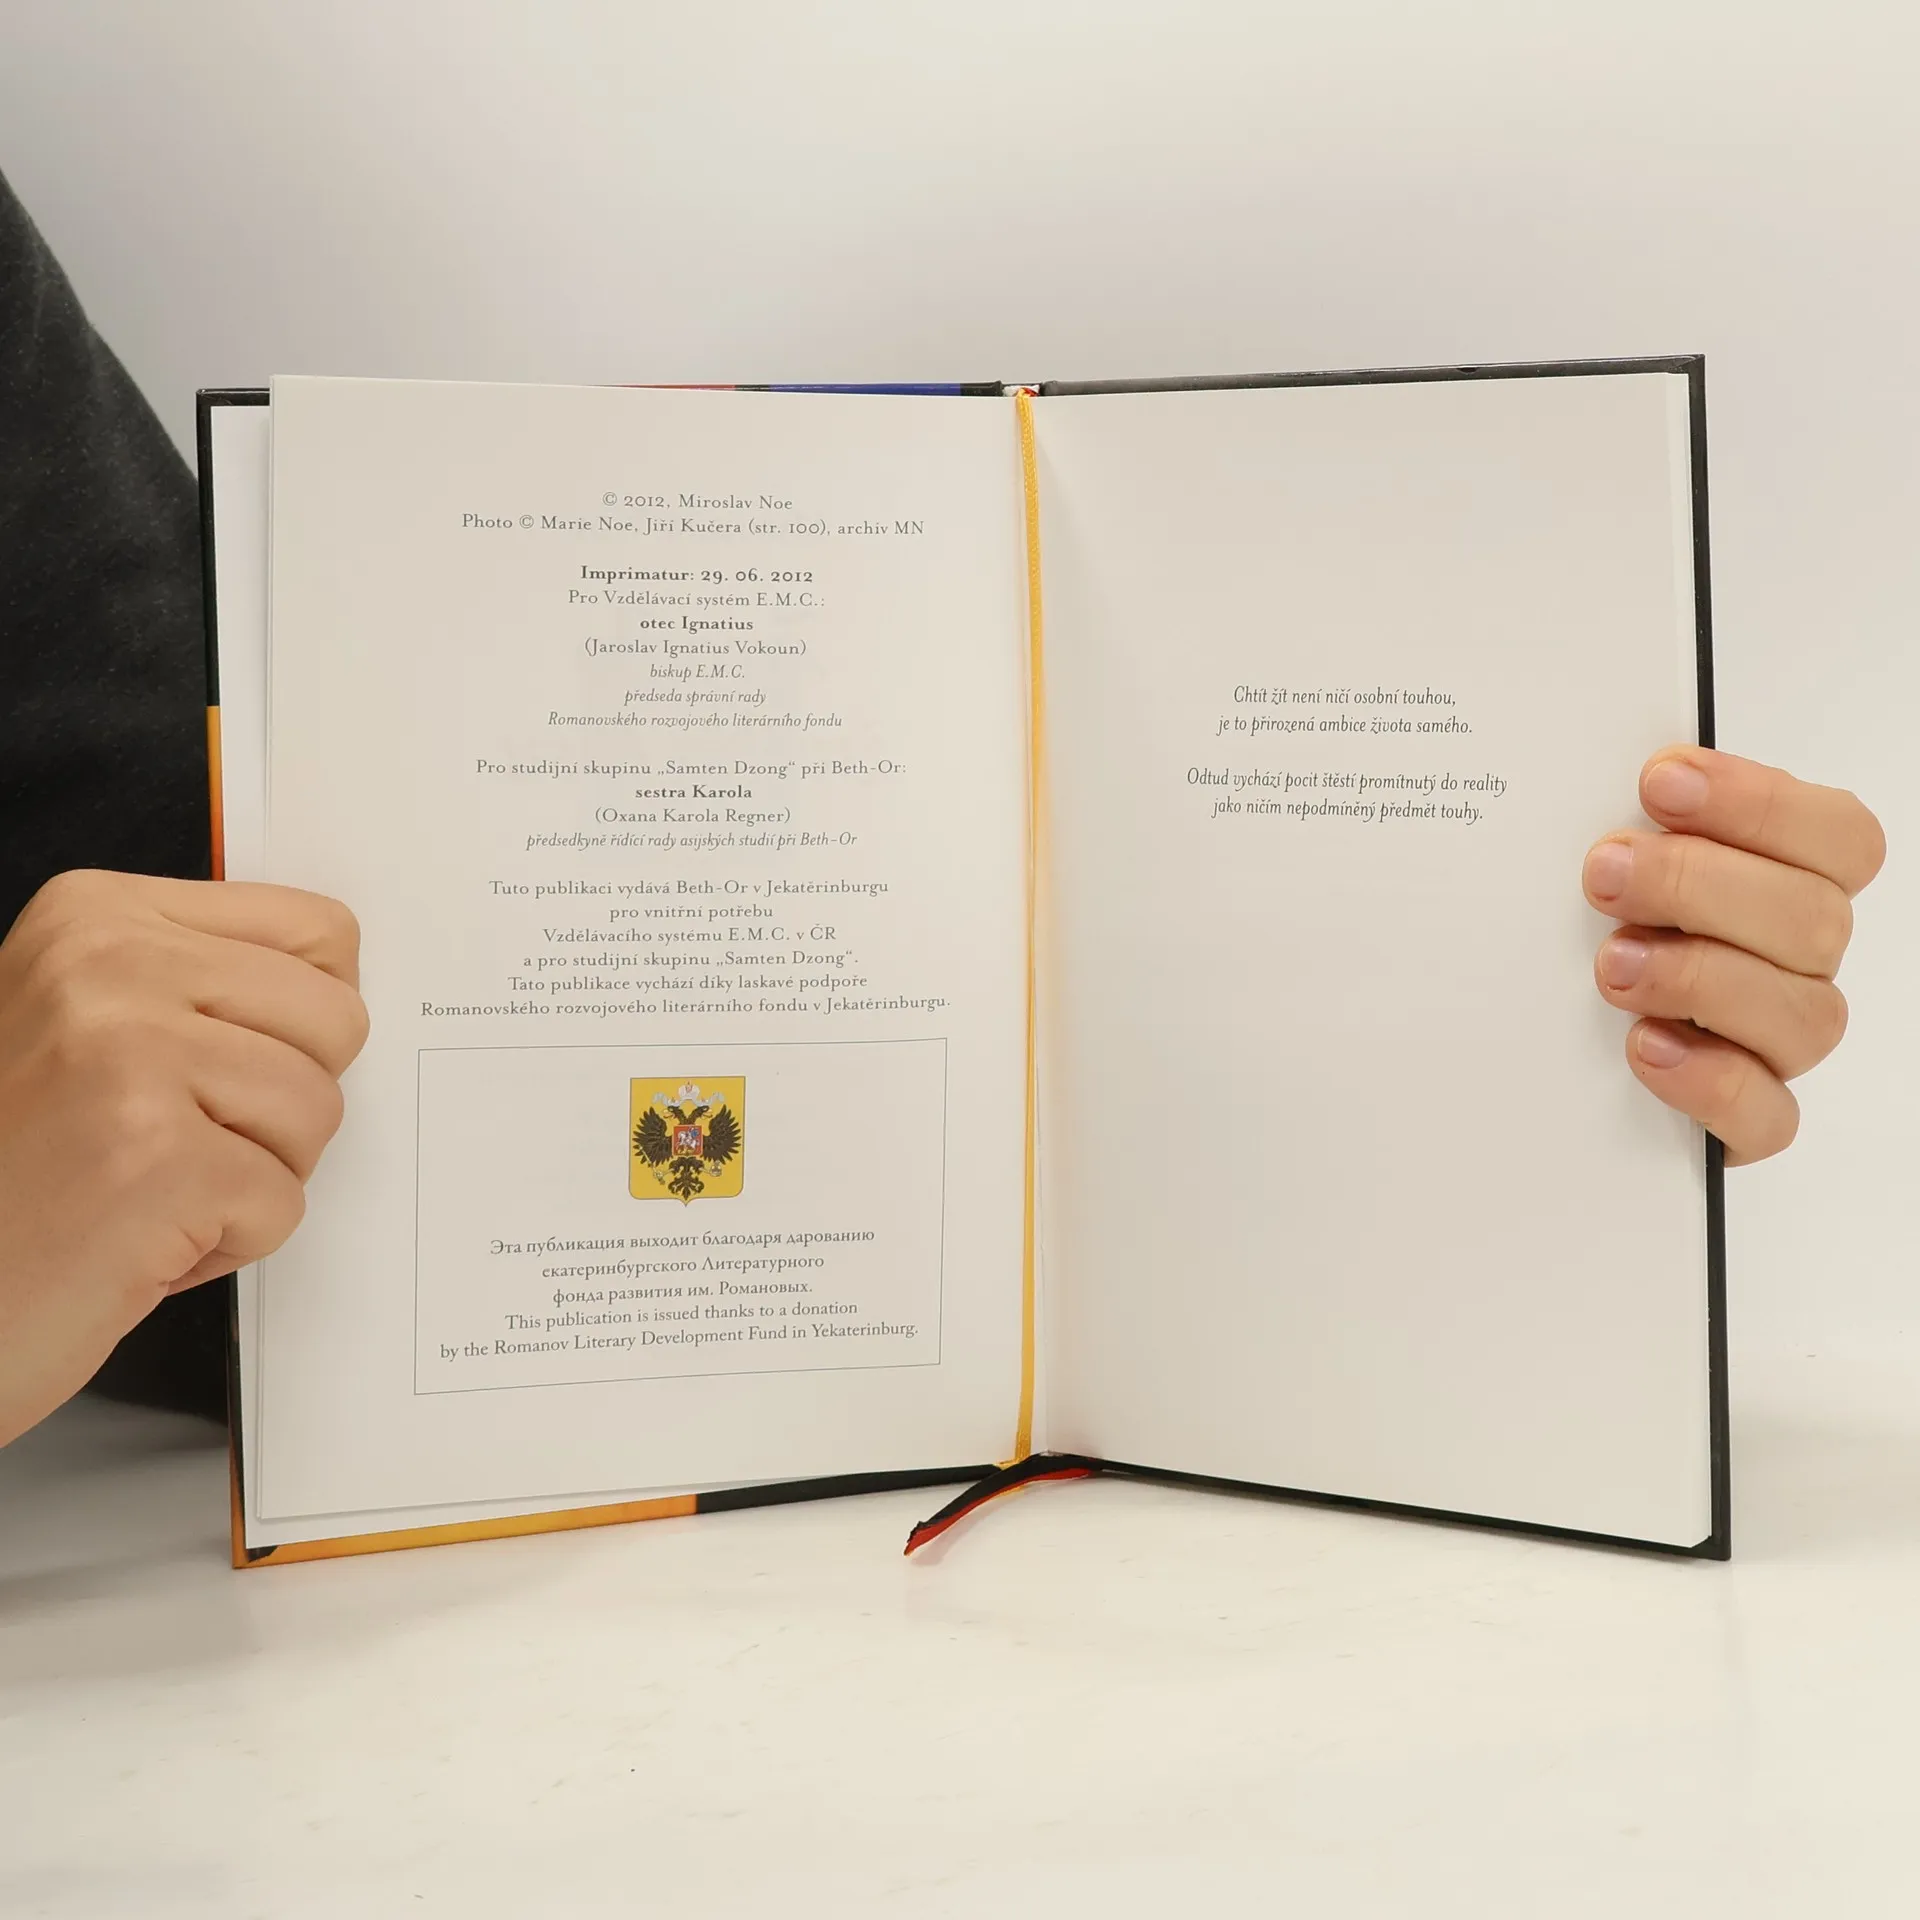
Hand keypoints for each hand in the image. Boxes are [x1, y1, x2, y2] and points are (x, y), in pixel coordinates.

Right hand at [0, 871, 367, 1444]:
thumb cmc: (12, 1171)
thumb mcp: (84, 1025)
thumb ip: (200, 984)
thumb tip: (339, 979)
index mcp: (96, 916)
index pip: (320, 933)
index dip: (300, 1022)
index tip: (218, 1064)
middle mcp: (106, 966)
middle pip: (338, 1020)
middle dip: (283, 1104)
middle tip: (176, 1143)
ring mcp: (129, 1058)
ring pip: (319, 1112)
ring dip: (253, 1178)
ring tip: (149, 1192)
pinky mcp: (156, 1162)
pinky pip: (283, 1202)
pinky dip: (228, 1243)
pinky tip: (136, 1242)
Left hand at [1583, 749, 1883, 1164]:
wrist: (1532, 1043)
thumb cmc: (1583, 925)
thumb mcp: (1597, 862)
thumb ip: (1620, 821)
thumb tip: (1579, 763)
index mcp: (1788, 880)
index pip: (1837, 835)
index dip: (1760, 803)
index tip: (1659, 782)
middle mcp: (1798, 960)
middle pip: (1815, 918)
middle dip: (1700, 885)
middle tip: (1603, 874)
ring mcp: (1778, 1043)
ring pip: (1805, 1015)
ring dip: (1701, 979)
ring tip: (1611, 965)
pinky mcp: (1745, 1120)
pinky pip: (1767, 1116)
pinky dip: (1711, 1080)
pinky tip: (1646, 1047)